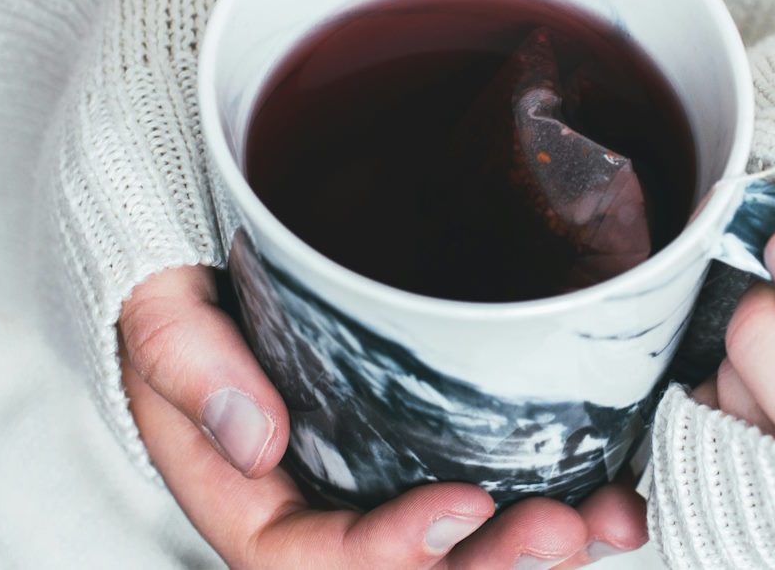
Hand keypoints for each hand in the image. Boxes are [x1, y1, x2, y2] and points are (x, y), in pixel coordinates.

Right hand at [118, 266, 648, 567]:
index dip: (387, 552)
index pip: (308, 556)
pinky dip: (561, 494)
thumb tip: (258, 441)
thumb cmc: (179, 275)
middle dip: (488, 566)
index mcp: (246, 492)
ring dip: (539, 545)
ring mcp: (381, 472)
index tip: (462, 506)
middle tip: (563, 531)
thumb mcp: (158, 303)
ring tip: (610, 519)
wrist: (213, 238)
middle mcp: (322, 498)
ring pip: (462, 544)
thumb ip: (186, 362)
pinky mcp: (429, 435)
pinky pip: (496, 487)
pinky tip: (616, 488)